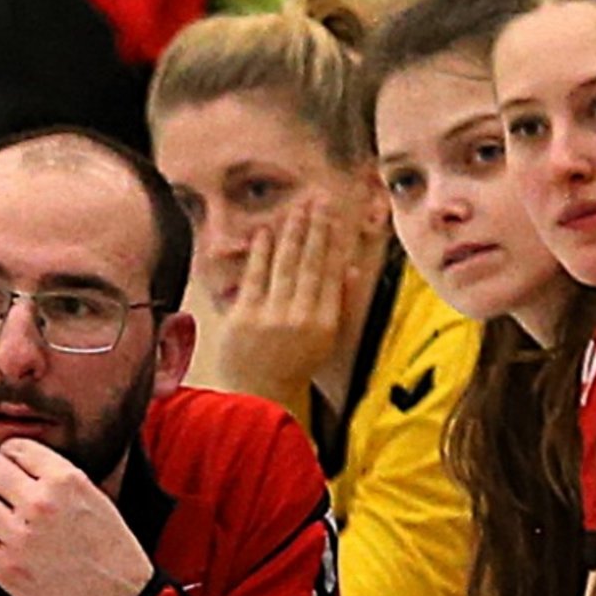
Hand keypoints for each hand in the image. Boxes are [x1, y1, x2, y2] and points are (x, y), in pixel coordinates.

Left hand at [0, 438, 153, 595]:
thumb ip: (59, 478)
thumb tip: (21, 464)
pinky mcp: (6, 568)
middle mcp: (41, 503)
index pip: (15, 447)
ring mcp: (21, 536)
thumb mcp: (96, 499)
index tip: (10, 468)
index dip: (9, 456)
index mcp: (67, 481)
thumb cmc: (112, 553)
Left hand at [215, 198, 364, 409]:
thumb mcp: (324, 340)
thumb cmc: (292, 365)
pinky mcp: (244, 317)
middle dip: (315, 228)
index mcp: (324, 323)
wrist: (257, 396)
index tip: (334, 215)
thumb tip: (351, 267)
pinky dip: (261, 253)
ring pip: (285, 266)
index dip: (332, 241)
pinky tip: (266, 232)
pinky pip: (255, 277)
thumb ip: (339, 303)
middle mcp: (300, 318)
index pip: (329, 273)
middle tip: (319, 199)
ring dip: (292, 233)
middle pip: (310, 264)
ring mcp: (271, 317)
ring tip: (297, 207)